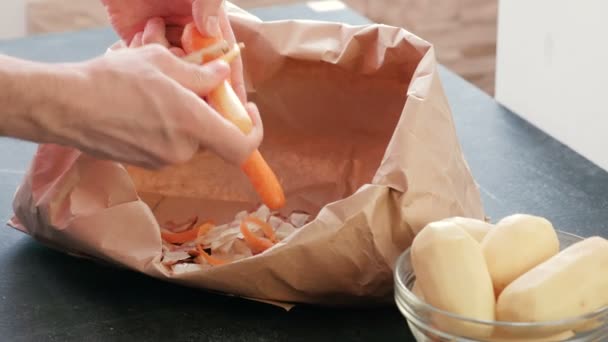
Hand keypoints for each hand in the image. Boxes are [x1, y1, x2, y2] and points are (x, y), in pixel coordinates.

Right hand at [58, 45, 261, 168]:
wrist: (64, 106)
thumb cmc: (111, 81)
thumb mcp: (161, 63)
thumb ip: (200, 74)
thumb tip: (222, 76)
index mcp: (192, 125)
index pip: (242, 147)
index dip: (255, 132)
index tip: (249, 111)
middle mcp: (182, 150)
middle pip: (213, 135)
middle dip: (209, 112)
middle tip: (193, 86)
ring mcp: (162, 161)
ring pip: (190, 138)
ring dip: (185, 117)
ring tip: (160, 91)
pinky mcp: (145, 164)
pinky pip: (169, 145)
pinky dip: (167, 127)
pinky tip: (143, 106)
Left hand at [100, 0, 246, 102]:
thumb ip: (208, 3)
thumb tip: (210, 32)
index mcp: (210, 22)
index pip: (227, 60)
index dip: (232, 85)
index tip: (237, 110)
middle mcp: (189, 33)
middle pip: (201, 72)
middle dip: (201, 89)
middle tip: (198, 107)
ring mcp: (163, 37)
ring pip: (172, 70)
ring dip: (170, 75)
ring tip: (164, 74)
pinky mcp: (136, 38)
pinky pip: (144, 60)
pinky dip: (143, 63)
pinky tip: (140, 58)